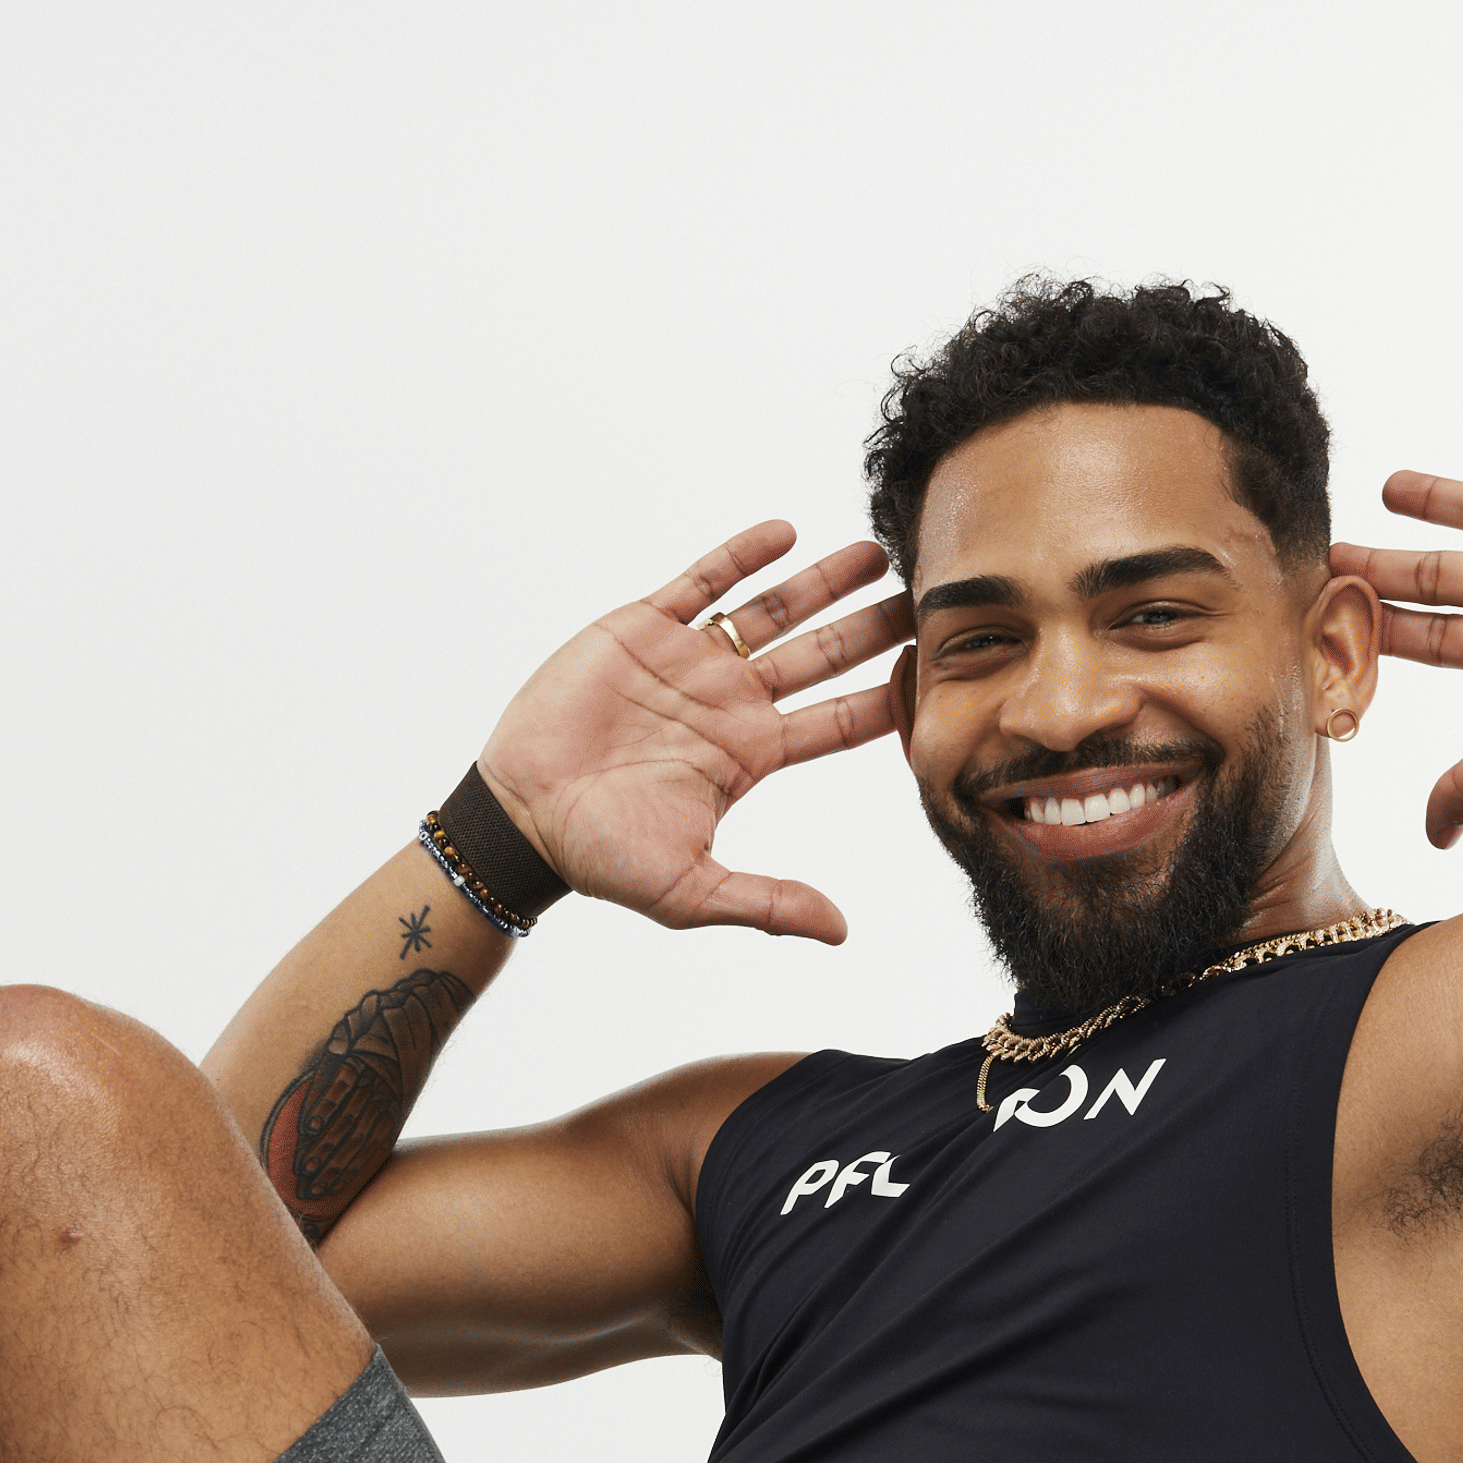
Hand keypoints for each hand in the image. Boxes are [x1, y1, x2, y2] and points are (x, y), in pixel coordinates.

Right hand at [474, 523, 906, 942]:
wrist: (521, 815)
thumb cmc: (599, 856)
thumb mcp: (691, 889)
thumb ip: (767, 903)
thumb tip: (841, 932)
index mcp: (750, 754)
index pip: (839, 720)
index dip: (889, 696)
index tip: (941, 673)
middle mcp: (730, 702)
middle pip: (822, 655)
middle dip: (874, 626)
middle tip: (931, 596)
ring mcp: (689, 661)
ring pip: (771, 610)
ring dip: (823, 581)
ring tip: (875, 551)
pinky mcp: (643, 628)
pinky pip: (700, 581)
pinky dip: (740, 556)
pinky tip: (783, 531)